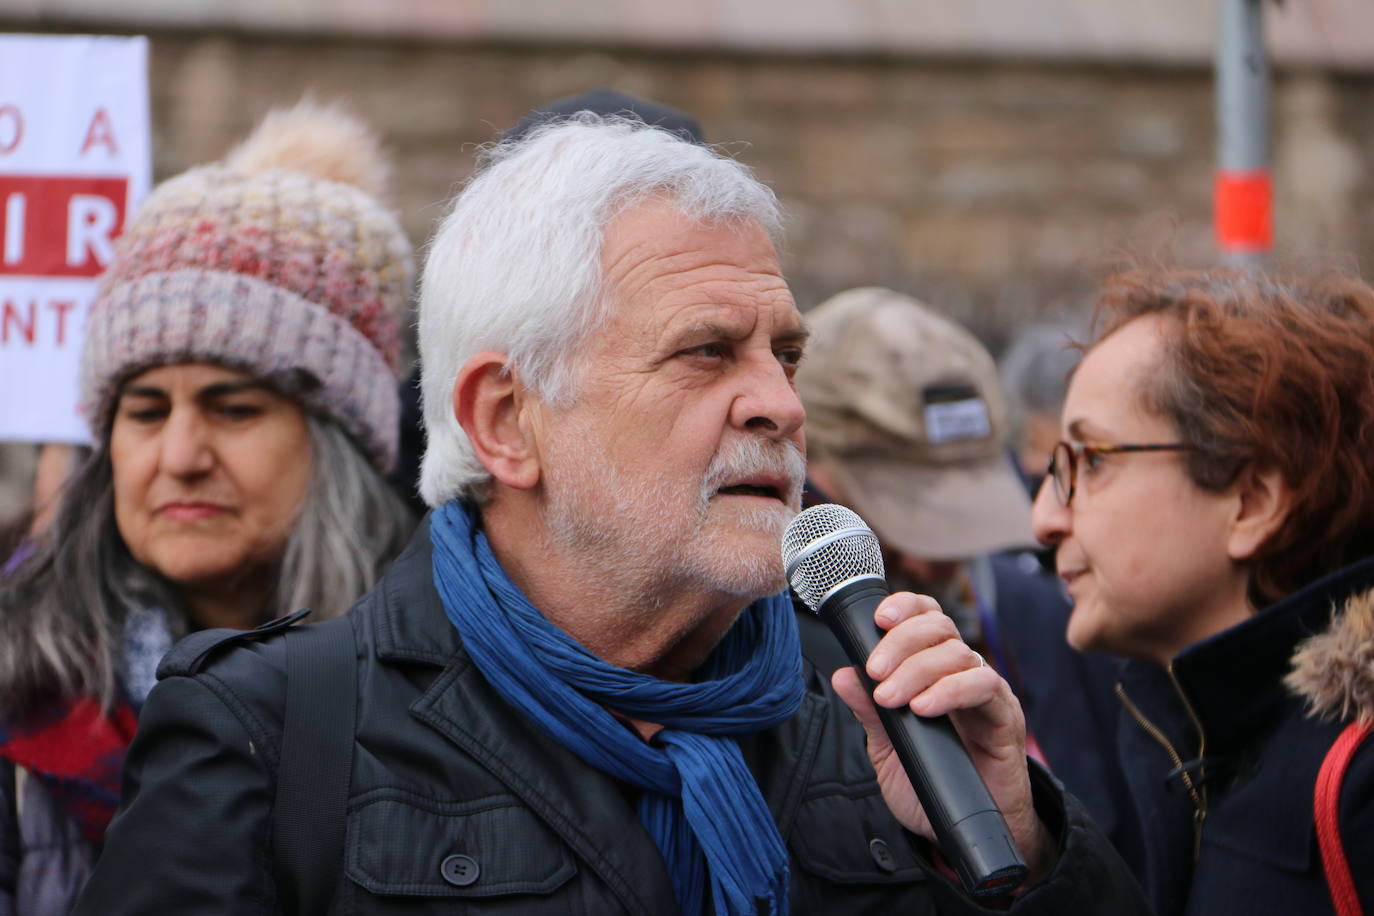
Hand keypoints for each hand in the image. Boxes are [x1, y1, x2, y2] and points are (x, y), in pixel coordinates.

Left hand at [830, 592, 1053, 882]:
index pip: (926, 618)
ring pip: (957, 653)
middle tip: (876, 673)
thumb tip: (842, 675)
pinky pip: (984, 685)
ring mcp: (986, 692)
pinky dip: (950, 691)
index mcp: (933, 670)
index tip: (877, 619)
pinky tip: (924, 708)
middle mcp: (961, 672)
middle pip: (939, 627)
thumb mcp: (887, 748)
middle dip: (901, 642)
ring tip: (892, 699)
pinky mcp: (1004, 716)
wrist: (960, 829)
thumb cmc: (928, 783)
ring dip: (918, 670)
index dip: (905, 608)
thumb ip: (869, 711)